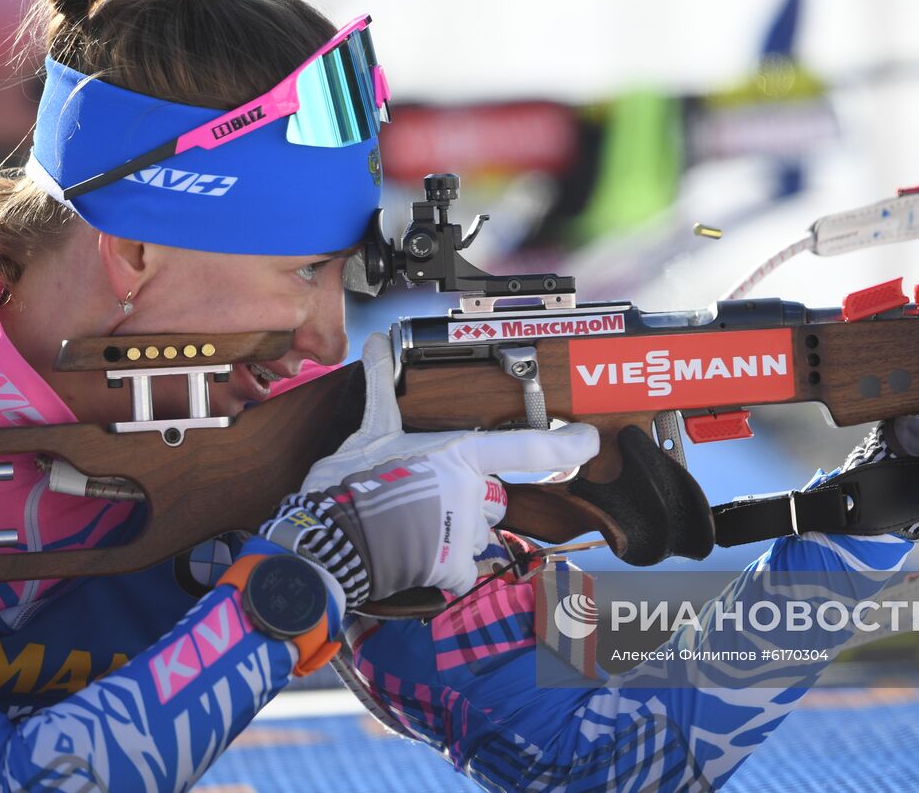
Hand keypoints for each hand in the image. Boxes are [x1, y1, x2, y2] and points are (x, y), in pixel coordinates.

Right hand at [265, 334, 597, 605]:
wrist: (329, 538)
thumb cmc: (350, 484)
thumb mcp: (369, 432)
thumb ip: (381, 392)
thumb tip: (372, 345)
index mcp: (459, 455)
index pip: (525, 447)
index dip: (565, 444)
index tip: (588, 441)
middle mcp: (471, 492)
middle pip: (490, 500)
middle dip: (467, 503)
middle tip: (422, 502)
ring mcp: (466, 531)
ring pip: (475, 535)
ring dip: (452, 536)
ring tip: (410, 529)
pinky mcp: (455, 568)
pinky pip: (462, 572)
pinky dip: (442, 571)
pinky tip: (413, 557)